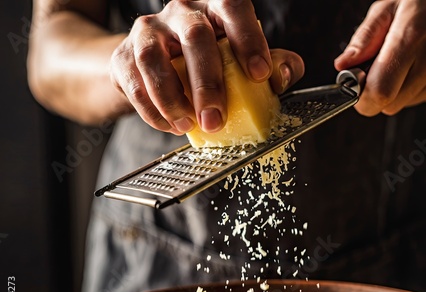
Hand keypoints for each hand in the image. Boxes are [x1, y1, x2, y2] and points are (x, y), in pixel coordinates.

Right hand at [109, 0, 303, 134]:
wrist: (157, 70)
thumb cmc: (210, 63)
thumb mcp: (245, 61)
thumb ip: (274, 65)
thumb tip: (284, 75)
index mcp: (215, 7)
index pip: (232, 7)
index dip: (248, 39)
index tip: (260, 75)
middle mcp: (181, 12)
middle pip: (194, 35)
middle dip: (208, 82)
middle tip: (216, 119)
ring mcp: (148, 31)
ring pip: (153, 58)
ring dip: (172, 98)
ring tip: (188, 125)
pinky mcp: (123, 56)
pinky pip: (133, 83)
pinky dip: (152, 111)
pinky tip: (171, 125)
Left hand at [334, 0, 425, 116]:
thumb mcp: (391, 5)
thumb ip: (364, 38)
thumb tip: (343, 66)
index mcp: (413, 37)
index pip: (379, 92)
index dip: (362, 99)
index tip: (358, 89)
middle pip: (389, 105)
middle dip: (378, 93)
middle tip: (382, 69)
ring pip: (405, 104)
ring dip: (399, 90)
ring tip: (410, 60)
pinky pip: (424, 99)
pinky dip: (418, 87)